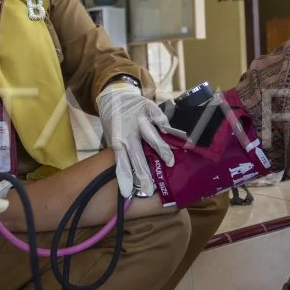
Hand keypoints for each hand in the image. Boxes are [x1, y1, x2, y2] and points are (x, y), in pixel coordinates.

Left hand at [96, 81, 185, 197]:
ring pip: (149, 136)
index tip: (128, 193)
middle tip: (150, 188)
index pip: (120, 162)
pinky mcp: (147, 107)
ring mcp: (138, 119)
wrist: (115, 96)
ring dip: (160, 149)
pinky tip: (174, 135)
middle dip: (143, 171)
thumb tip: (133, 178)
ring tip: (170, 162)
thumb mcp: (116, 140)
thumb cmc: (118, 125)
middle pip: (135, 154)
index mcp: (118, 141)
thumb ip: (124, 154)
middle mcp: (127, 132)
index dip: (124, 177)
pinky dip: (165, 126)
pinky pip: (158, 117)